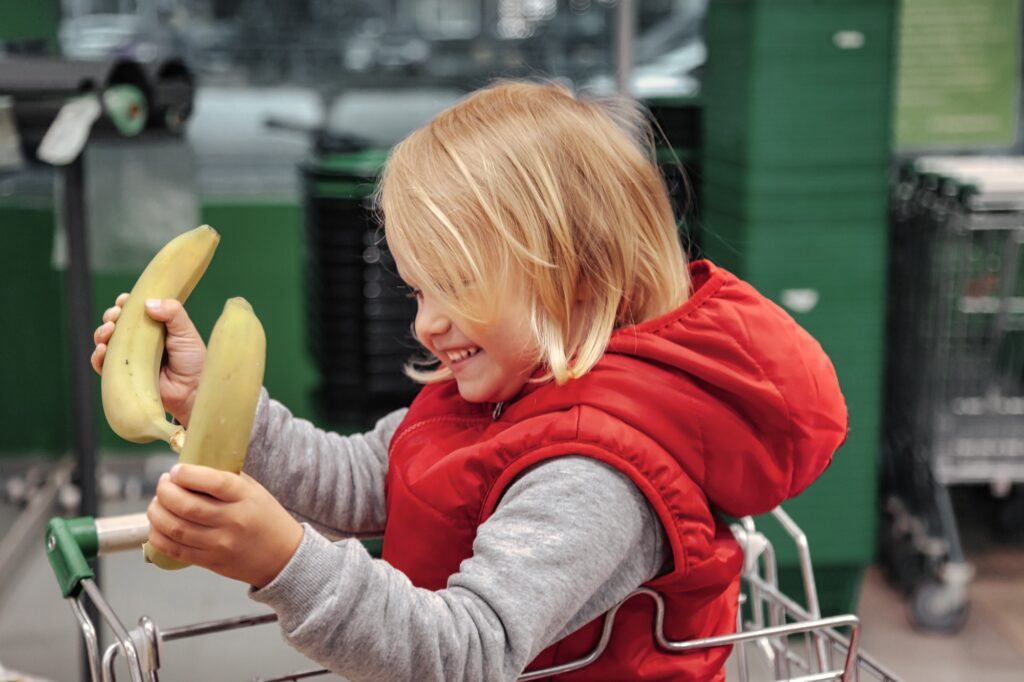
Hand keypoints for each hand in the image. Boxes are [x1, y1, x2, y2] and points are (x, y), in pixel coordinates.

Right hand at [91, 293, 206, 426]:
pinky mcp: (122, 376)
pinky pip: (102, 366)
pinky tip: (102, 351)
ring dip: (101, 333)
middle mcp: (138, 342)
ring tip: (109, 331)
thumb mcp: (186, 332)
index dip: (125, 304)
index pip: (133, 311)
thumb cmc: (193, 361)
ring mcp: (129, 359)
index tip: (124, 300)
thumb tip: (147, 302)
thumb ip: (173, 313)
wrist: (192, 392)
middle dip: (111, 316)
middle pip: (115, 324)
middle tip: (115, 316)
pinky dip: (98, 357)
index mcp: (153, 327)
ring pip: (105, 342)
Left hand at [147, 464, 303, 587]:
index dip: (188, 474)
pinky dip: (159, 537)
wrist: (283, 556)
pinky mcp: (211, 561)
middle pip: (187, 506)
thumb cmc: (266, 517)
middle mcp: (232, 521)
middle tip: (163, 484)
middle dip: (165, 492)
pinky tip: (157, 526)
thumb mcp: (254, 491)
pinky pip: (176, 550)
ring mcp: (220, 544)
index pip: (213, 482)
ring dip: (157, 513)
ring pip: (176, 528)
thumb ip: (226, 479)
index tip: (176, 470)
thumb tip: (190, 468)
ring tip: (158, 503)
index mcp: (245, 498)